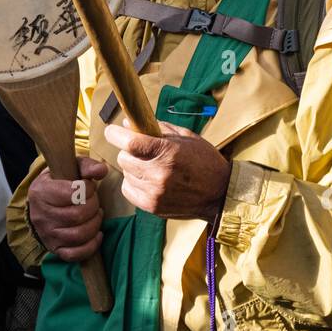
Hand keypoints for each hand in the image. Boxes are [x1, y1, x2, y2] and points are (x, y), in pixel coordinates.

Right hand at [26, 156, 107, 262]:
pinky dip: (91, 246)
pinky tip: (97, 234)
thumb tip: (101, 170)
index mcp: (40, 191)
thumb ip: (87, 166)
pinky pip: (75, 255)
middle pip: (77, 215)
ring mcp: (47, 235)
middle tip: (94, 201)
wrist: (44, 203)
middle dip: (93, 206)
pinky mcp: (55, 249)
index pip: (72, 193)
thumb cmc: (61, 182)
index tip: (89, 187)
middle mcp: (40, 215)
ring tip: (96, 214)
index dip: (87, 189)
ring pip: (78, 235)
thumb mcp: (70, 168)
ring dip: (95, 224)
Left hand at [105, 119, 231, 221]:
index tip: (112, 131)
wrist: (219, 194)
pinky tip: (147, 180)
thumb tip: (129, 123)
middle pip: (123, 158)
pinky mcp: (152, 207)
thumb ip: (157, 128)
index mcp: (168, 152)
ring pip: (125, 174)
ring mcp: (155, 192)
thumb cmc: (205, 161)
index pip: (130, 142)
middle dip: (129, 151)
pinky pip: (128, 190)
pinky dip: (133, 183)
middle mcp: (159, 173)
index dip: (115, 134)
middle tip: (142, 151)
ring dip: (132, 168)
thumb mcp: (186, 137)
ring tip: (150, 167)